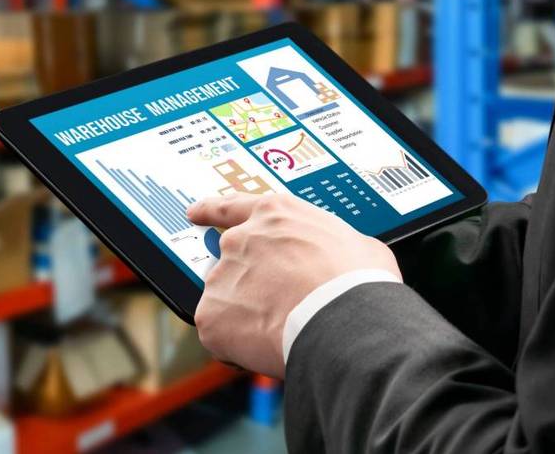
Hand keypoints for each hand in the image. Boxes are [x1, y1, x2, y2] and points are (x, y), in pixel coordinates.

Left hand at [187, 193, 400, 377]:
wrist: (344, 323)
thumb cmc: (359, 284)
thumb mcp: (357, 244)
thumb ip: (330, 244)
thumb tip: (337, 258)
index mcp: (275, 215)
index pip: (231, 207)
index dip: (210, 211)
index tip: (195, 213)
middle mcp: (241, 239)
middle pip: (233, 265)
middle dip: (249, 286)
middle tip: (279, 307)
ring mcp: (222, 275)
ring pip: (228, 302)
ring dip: (247, 316)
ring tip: (284, 330)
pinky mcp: (211, 314)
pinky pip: (219, 334)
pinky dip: (236, 345)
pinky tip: (267, 347)